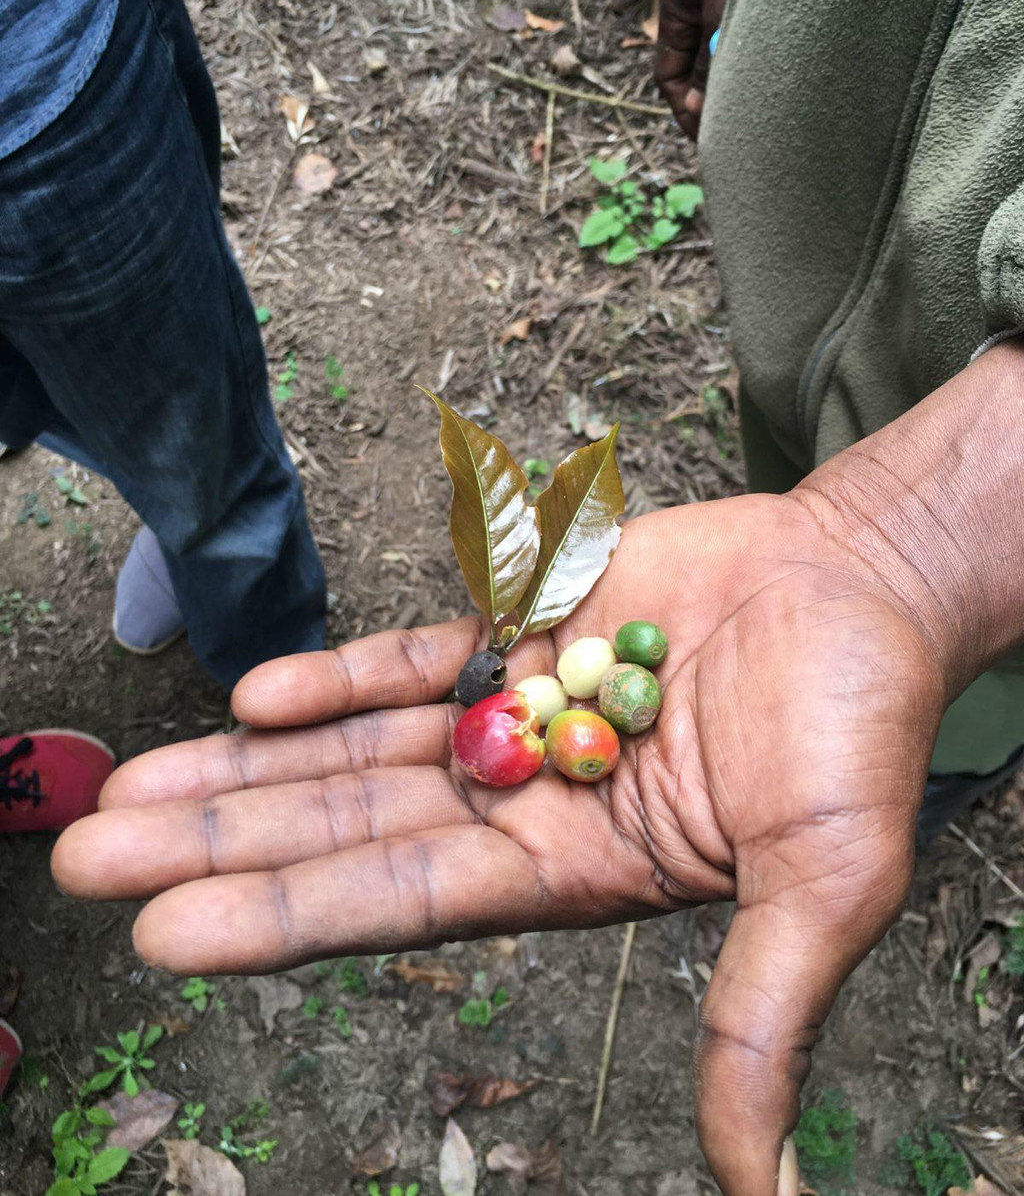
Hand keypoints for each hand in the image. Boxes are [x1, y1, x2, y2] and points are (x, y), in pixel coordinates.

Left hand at [54, 488, 948, 1195]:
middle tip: (83, 857)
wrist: (864, 586)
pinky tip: (257, 696)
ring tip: (132, 781)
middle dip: (219, 842)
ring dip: (247, 762)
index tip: (161, 932)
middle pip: (344, 828)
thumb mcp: (826, 883)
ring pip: (356, 744)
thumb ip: (764, 1014)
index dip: (281, 918)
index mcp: (574, 871)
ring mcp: (516, 710)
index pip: (398, 904)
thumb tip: (752, 1185)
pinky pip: (413, 656)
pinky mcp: (523, 628)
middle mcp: (524, 800)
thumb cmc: (860, 731)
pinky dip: (339, 674)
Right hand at [657, 0, 758, 136]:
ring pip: (725, 59)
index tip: (707, 138)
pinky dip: (757, 63)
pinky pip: (747, 42)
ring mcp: (723, 2)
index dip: (685, 111)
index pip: (668, 76)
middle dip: (712, 105)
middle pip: (696, 71)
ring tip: (758, 115)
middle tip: (734, 139)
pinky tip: (776, 80)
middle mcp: (696, 8)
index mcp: (677, 9)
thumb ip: (713, 56)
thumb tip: (705, 106)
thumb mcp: (726, 3)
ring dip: (738, 85)